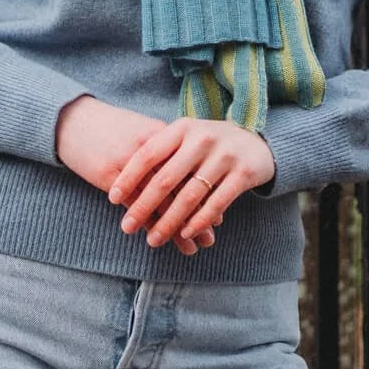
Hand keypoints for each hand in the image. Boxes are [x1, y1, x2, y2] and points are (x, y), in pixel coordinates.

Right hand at [55, 96, 216, 254]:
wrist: (74, 120)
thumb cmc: (111, 127)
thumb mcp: (142, 129)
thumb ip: (166, 148)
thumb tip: (192, 170)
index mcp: (161, 134)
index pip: (191, 168)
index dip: (206, 192)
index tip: (219, 213)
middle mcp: (150, 149)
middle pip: (180, 187)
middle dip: (197, 215)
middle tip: (211, 237)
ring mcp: (130, 163)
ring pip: (161, 201)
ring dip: (177, 228)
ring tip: (191, 248)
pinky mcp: (110, 176)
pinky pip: (134, 205)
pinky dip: (149, 224)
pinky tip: (158, 239)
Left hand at [107, 117, 274, 247]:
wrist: (256, 141)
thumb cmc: (209, 144)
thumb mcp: (186, 139)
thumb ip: (162, 154)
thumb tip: (125, 185)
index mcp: (182, 128)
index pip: (149, 153)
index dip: (129, 176)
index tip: (112, 198)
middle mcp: (202, 139)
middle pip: (166, 178)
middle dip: (143, 206)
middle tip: (126, 227)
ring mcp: (224, 155)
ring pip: (190, 196)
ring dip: (169, 222)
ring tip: (153, 239)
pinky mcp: (243, 173)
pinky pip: (216, 203)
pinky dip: (198, 222)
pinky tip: (185, 235)